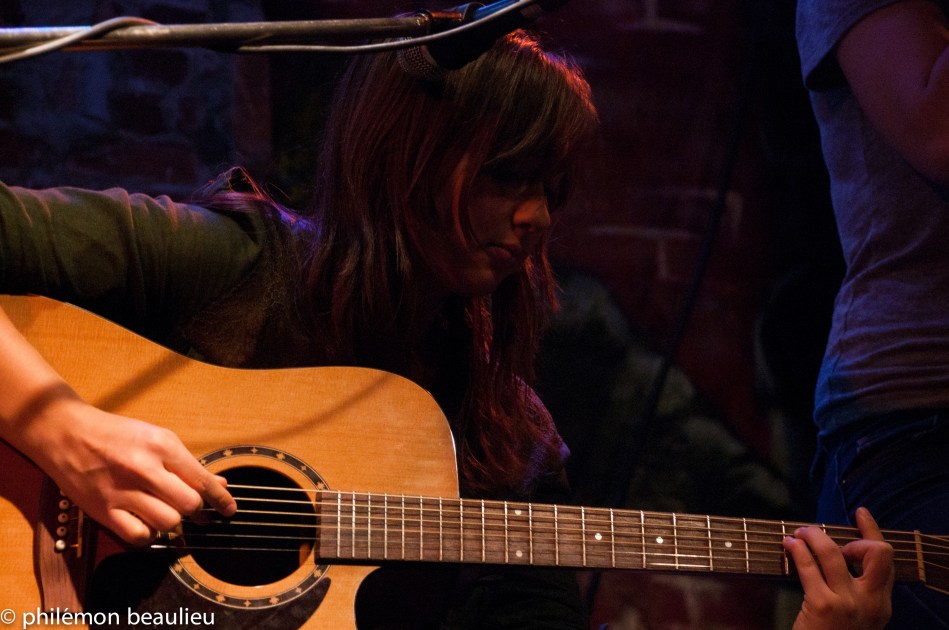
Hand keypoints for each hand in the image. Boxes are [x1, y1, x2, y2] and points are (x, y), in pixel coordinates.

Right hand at [25, 394, 235, 544]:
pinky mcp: (103, 510)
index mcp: (162, 446)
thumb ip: (187, 463)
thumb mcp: (157, 438)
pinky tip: (146, 522)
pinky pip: (139, 536)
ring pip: (168, 522)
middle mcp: (144, 468)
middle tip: (195, 511)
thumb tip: (219, 484)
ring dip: (173, 522)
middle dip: (197, 511)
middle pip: (189, 505)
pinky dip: (148, 534)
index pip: (202, 480)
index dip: (221, 499)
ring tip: (165, 511)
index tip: (230, 510)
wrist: (66, 434)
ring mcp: (123, 491)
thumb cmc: (116, 434)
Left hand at [783, 507, 893, 629]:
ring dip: (812, 535)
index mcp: (881, 605)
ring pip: (834, 552)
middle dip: (856, 537)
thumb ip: (855, 589)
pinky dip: (796, 549)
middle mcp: (872, 604)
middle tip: (832, 540)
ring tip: (798, 533)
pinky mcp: (824, 606)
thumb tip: (838, 553)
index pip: (887, 561)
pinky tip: (788, 545)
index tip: (860, 513)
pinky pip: (809, 566)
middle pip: (877, 553)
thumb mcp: (854, 615)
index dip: (873, 532)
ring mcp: (849, 604)